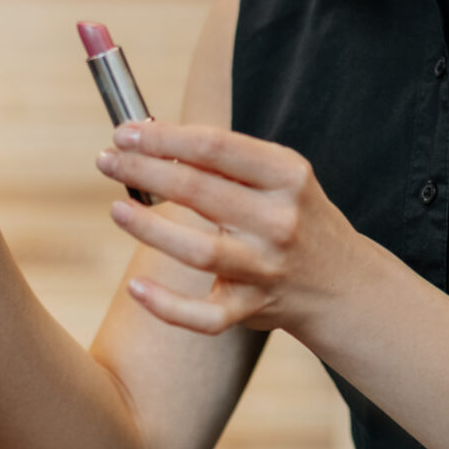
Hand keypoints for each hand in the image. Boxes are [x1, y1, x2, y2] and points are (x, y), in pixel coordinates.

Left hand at [96, 121, 373, 337]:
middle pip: (200, 191)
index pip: (216, 147)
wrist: (343, 285)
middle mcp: (279, 220)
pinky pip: (205, 316)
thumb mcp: (279, 178)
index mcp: (286, 175)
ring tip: (117, 209)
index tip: (124, 132)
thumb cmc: (294, 217)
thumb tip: (149, 136)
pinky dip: (168, 306)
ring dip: (150, 229)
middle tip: (105, 160)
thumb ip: (224, 160)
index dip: (164, 138)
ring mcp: (267, 268)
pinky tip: (137, 288)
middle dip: (144, 170)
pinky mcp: (254, 308)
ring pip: (200, 251)